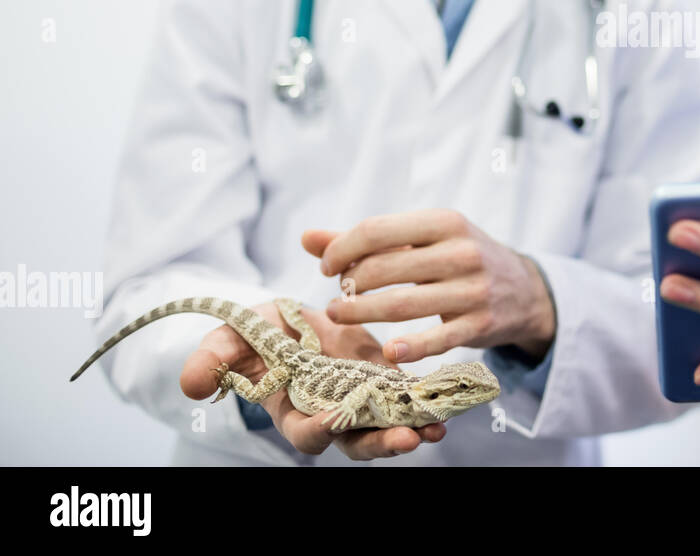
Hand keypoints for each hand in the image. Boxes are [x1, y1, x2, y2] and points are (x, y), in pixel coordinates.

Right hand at [179, 300, 446, 459]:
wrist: (291, 318)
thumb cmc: (256, 335)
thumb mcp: (231, 340)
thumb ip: (212, 361)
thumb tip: (189, 385)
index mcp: (294, 410)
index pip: (309, 434)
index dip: (321, 430)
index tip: (336, 419)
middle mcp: (333, 413)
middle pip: (358, 442)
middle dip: (382, 443)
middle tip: (408, 439)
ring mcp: (362, 400)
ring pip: (389, 424)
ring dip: (414, 427)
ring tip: (436, 427)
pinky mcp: (384, 379)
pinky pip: (409, 395)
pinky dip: (426, 398)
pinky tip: (447, 396)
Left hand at [303, 210, 555, 362]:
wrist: (524, 290)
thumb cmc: (460, 259)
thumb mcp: (424, 239)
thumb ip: (366, 240)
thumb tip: (306, 238)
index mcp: (444, 222)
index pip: (378, 230)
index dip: (342, 249)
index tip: (327, 267)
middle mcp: (461, 252)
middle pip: (386, 267)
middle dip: (349, 283)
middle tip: (336, 296)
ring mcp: (472, 290)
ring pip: (404, 304)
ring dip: (362, 312)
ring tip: (339, 315)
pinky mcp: (480, 325)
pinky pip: (437, 339)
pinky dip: (410, 347)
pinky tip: (388, 351)